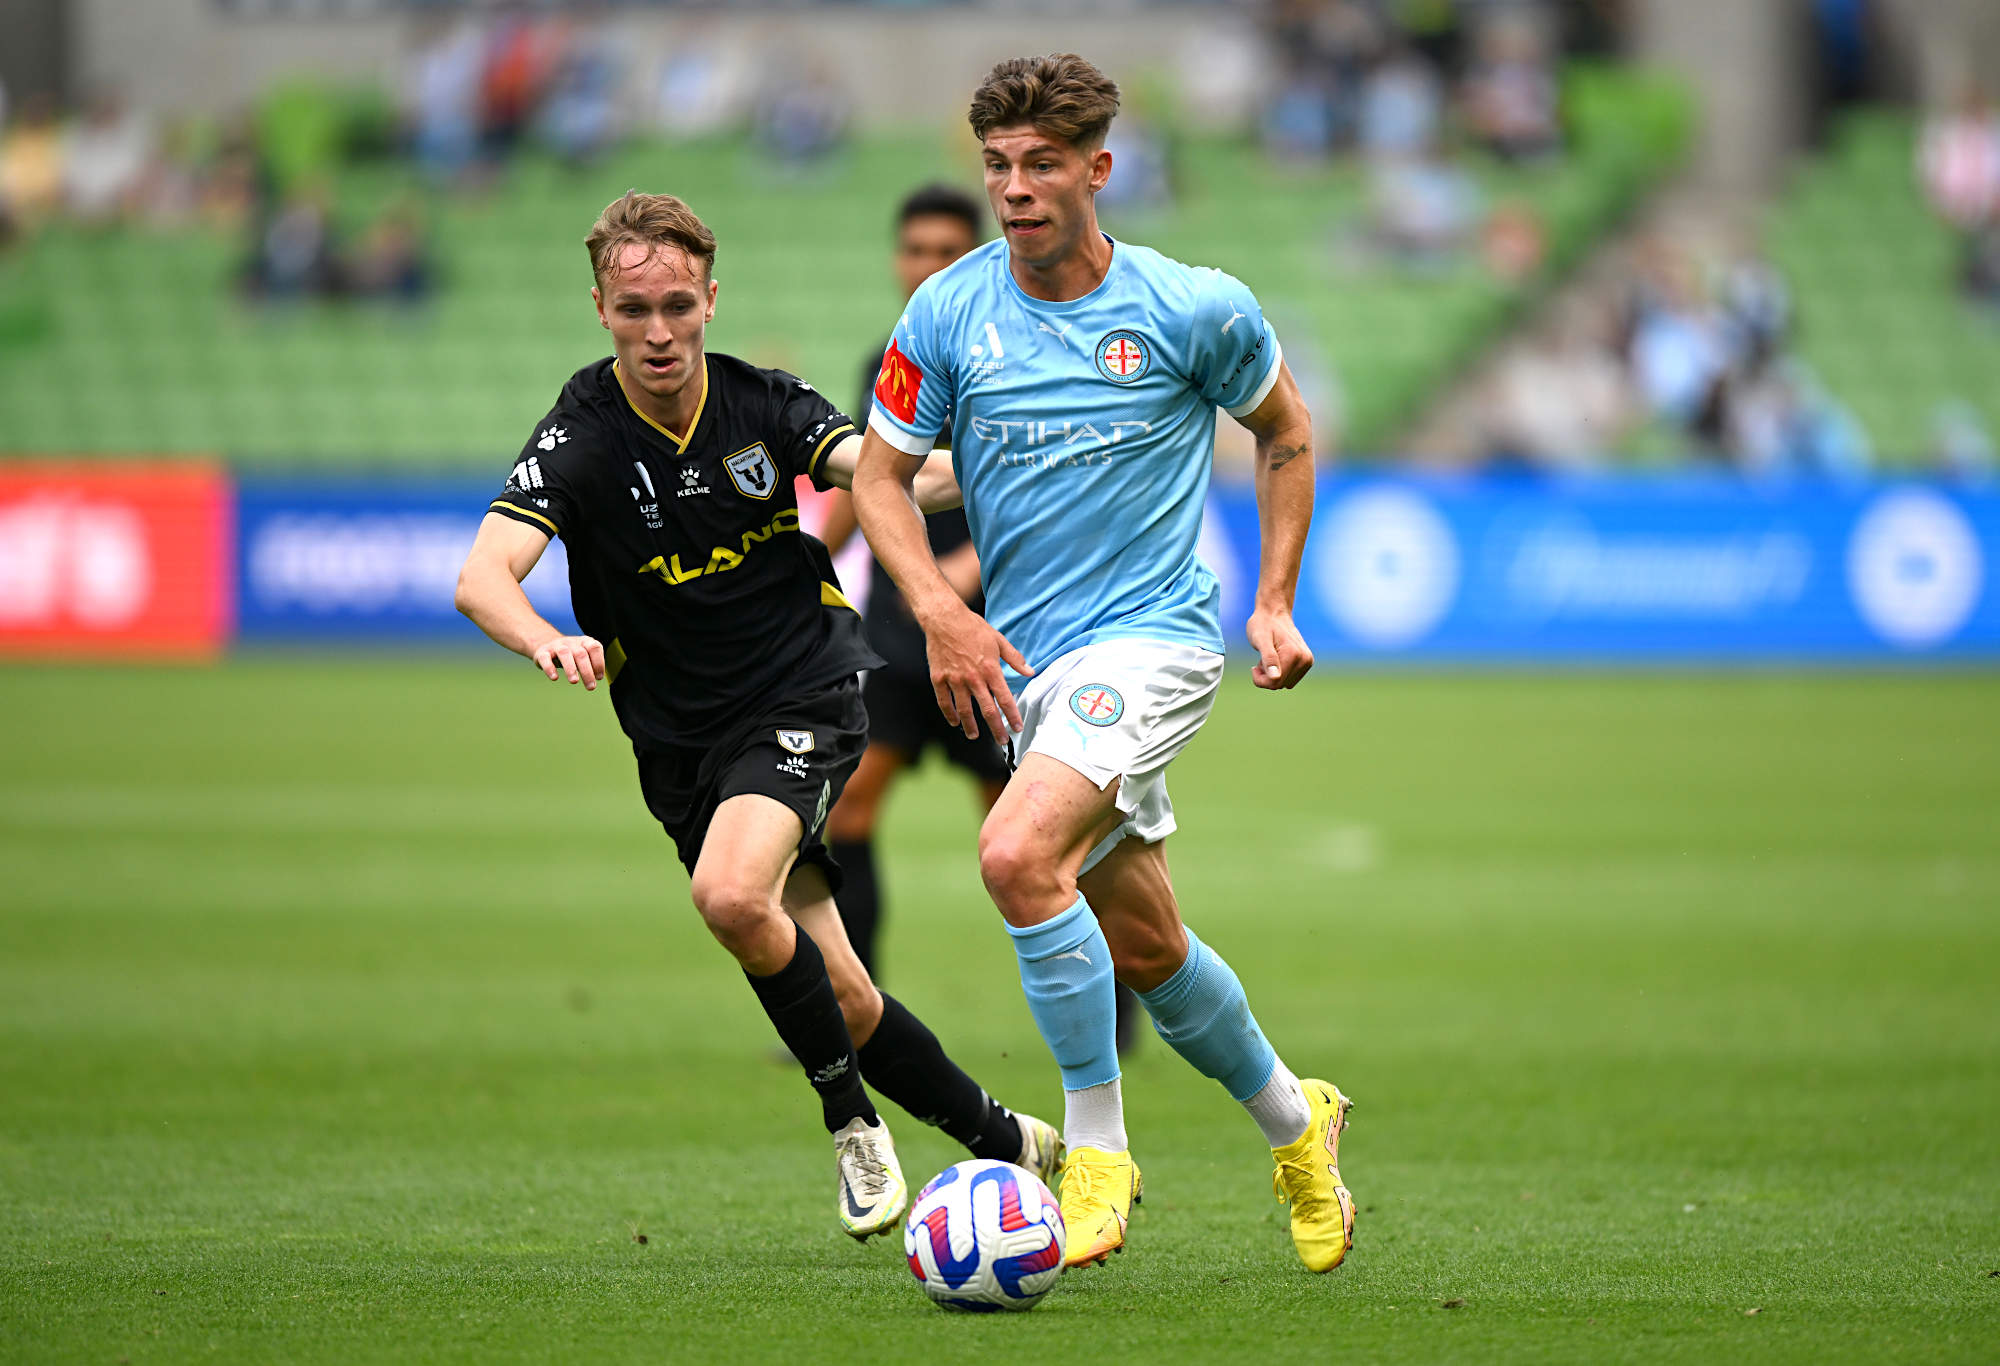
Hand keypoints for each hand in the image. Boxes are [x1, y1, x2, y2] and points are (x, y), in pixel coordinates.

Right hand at [533, 633, 606, 689]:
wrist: (547, 644)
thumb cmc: (571, 655)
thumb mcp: (584, 656)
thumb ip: (592, 665)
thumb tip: (598, 678)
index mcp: (584, 641)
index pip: (594, 648)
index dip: (598, 662)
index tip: (599, 677)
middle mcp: (571, 642)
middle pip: (580, 654)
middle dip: (587, 671)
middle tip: (591, 687)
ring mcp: (556, 646)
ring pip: (564, 653)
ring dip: (570, 668)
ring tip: (574, 681)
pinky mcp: (542, 652)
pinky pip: (545, 658)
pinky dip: (549, 668)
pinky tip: (554, 678)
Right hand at [924, 603, 1032, 739]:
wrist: (944, 618)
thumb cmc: (972, 627)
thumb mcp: (998, 639)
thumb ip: (1015, 658)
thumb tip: (1030, 671)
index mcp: (990, 669)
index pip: (1004, 698)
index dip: (1012, 715)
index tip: (1016, 727)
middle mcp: (973, 677)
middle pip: (987, 710)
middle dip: (996, 728)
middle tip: (1001, 740)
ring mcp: (955, 679)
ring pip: (964, 710)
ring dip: (970, 726)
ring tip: (974, 735)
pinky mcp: (939, 678)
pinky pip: (944, 701)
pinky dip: (949, 714)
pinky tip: (954, 721)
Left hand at [1246, 607, 1312, 689]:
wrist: (1274, 613)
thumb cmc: (1263, 625)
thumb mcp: (1260, 639)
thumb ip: (1268, 658)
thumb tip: (1275, 677)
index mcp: (1294, 655)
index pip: (1275, 683)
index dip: (1260, 678)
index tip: (1254, 666)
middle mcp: (1305, 659)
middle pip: (1279, 685)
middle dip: (1266, 676)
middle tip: (1261, 660)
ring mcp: (1307, 662)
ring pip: (1284, 684)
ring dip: (1272, 675)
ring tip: (1269, 657)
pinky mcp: (1306, 663)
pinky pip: (1289, 680)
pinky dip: (1279, 673)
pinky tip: (1276, 659)